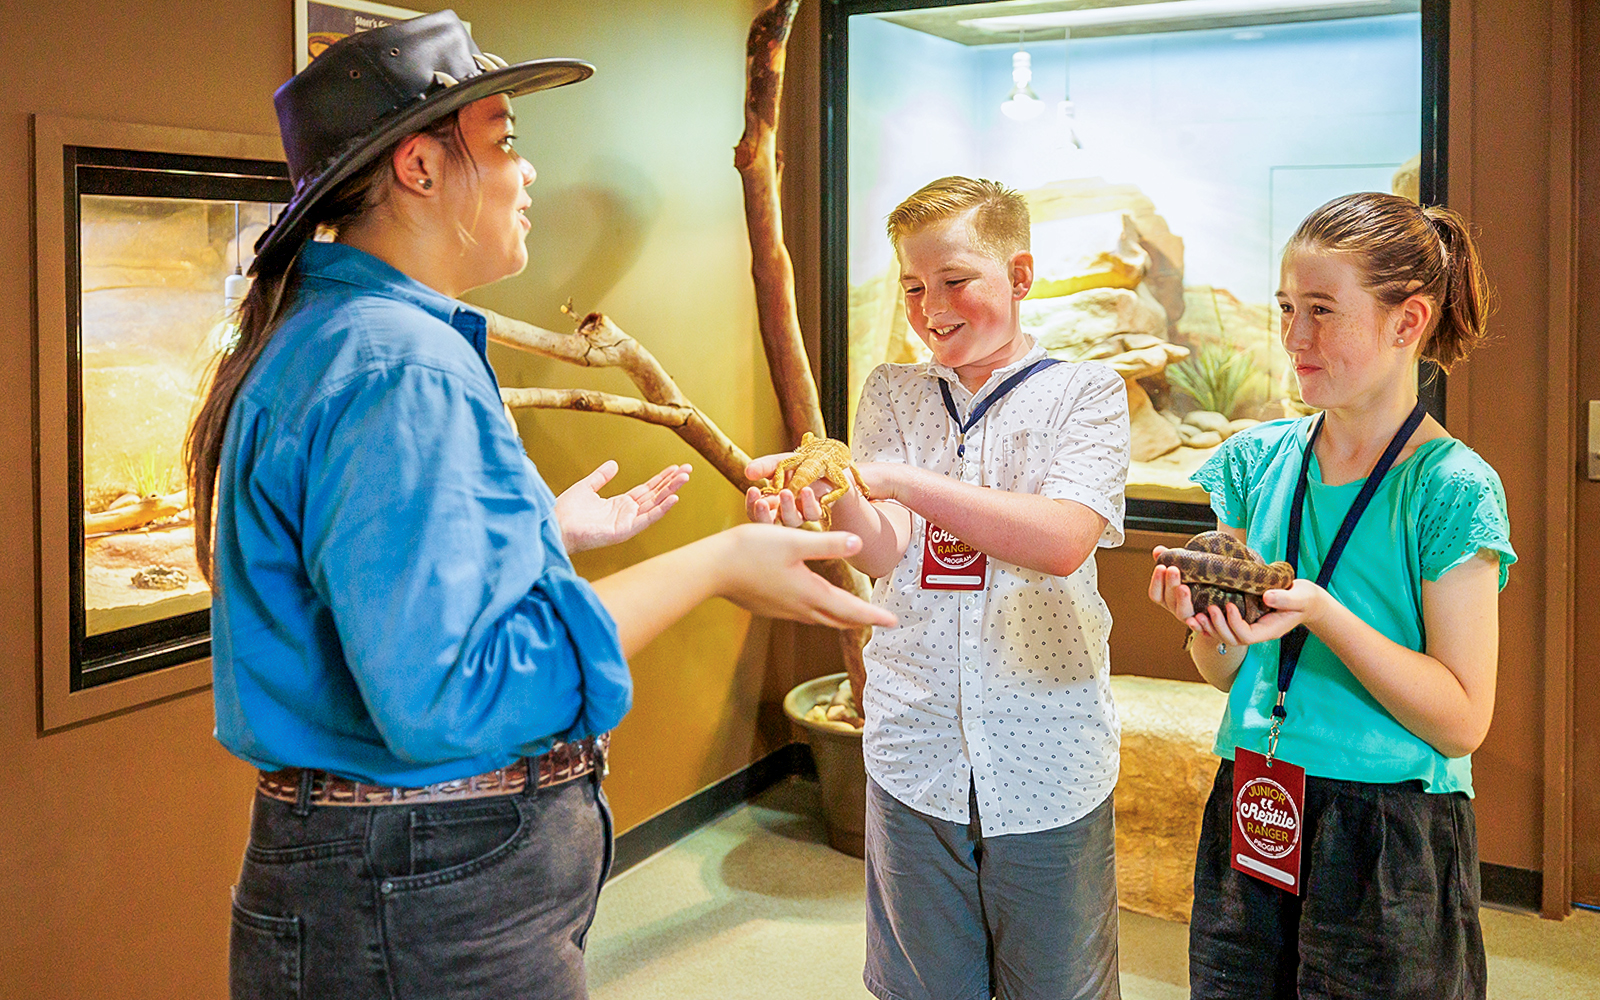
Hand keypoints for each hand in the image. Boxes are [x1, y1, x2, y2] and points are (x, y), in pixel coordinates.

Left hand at [556, 461, 690, 553]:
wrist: (554, 525)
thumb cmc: (566, 511)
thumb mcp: (586, 487)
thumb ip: (601, 477)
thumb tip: (614, 464)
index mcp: (619, 504)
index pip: (647, 490)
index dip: (661, 479)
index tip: (675, 468)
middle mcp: (626, 514)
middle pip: (655, 495)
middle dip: (672, 482)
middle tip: (688, 469)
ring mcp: (627, 523)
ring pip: (655, 505)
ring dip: (671, 492)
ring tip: (685, 479)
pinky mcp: (624, 532)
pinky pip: (647, 519)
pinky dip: (661, 510)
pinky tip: (673, 498)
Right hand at [714, 523, 895, 629]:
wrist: (710, 569)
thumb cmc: (751, 550)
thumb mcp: (794, 541)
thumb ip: (828, 544)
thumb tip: (858, 543)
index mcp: (810, 592)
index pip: (850, 609)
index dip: (873, 615)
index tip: (893, 621)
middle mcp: (798, 607)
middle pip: (836, 619)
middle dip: (858, 620)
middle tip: (876, 621)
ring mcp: (781, 610)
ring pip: (818, 618)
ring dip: (837, 617)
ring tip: (849, 614)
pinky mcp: (767, 607)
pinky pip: (800, 613)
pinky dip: (816, 612)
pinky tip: (812, 604)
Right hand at [744, 451, 831, 527]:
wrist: (821, 463)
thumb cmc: (795, 466)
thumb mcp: (776, 463)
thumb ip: (762, 467)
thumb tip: (747, 472)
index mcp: (769, 502)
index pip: (755, 511)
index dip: (752, 504)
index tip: (752, 490)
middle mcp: (782, 512)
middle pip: (770, 524)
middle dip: (763, 516)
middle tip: (761, 503)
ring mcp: (800, 514)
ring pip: (791, 521)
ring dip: (787, 508)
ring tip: (785, 492)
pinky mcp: (816, 511)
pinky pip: (812, 513)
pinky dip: (808, 503)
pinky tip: (805, 490)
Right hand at [1148, 548, 1199, 622]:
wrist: (1219, 600)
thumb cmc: (1197, 581)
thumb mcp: (1185, 570)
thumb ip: (1171, 560)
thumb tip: (1158, 550)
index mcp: (1167, 597)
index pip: (1155, 593)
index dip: (1156, 581)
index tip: (1161, 566)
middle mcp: (1175, 608)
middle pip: (1168, 599)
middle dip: (1170, 584)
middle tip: (1173, 569)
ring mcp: (1189, 617)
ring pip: (1182, 612)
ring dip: (1181, 600)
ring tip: (1184, 587)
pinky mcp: (1205, 624)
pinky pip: (1200, 626)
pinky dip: (1197, 623)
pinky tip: (1198, 616)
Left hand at [1187, 578, 1330, 647]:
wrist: (1305, 600)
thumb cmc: (1305, 598)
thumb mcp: (1300, 597)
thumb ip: (1285, 599)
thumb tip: (1267, 597)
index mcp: (1269, 630)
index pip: (1246, 635)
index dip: (1234, 623)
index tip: (1229, 605)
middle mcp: (1257, 632)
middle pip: (1232, 639)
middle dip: (1218, 626)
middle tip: (1208, 609)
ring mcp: (1250, 627)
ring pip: (1225, 636)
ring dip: (1210, 626)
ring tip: (1198, 614)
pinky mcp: (1244, 619)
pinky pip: (1224, 626)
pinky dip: (1211, 622)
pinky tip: (1198, 614)